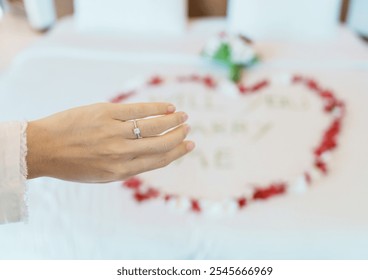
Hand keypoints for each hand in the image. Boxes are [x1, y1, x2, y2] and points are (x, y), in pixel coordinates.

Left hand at [26, 102, 193, 182]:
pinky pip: (138, 109)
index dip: (178, 152)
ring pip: (154, 125)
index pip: (159, 160)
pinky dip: (157, 107)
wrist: (42, 148)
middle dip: (179, 135)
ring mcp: (114, 132)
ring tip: (183, 115)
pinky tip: (168, 106)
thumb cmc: (73, 164)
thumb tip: (152, 153)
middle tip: (188, 127)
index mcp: (121, 172)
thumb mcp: (102, 174)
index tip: (190, 144)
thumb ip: (128, 166)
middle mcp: (121, 153)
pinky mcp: (106, 113)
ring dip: (173, 119)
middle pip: (161, 143)